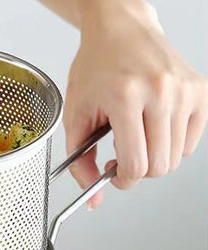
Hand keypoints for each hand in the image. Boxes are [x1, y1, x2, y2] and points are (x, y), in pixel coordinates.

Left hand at [65, 0, 207, 206]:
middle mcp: (161, 92)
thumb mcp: (75, 117)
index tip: (113, 174)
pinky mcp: (200, 90)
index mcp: (126, 97)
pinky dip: (171, 145)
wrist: (120, 29)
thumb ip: (80, 163)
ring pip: (176, 158)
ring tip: (135, 137)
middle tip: (122, 156)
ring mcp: (184, 90)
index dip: (122, 180)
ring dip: (153, 158)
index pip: (136, 165)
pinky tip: (153, 128)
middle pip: (160, 167)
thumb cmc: (95, 68)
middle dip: (137, 172)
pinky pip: (190, 142)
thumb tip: (94, 198)